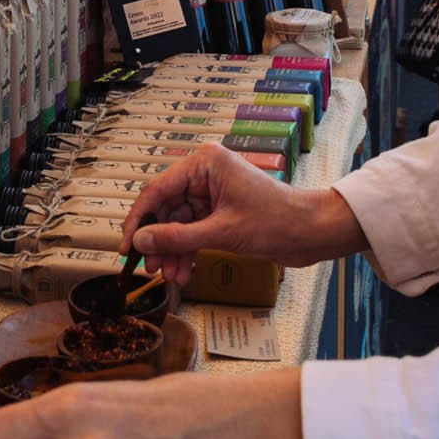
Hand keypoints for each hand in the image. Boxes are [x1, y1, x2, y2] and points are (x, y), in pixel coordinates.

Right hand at [119, 144, 365, 288]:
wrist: (312, 232)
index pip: (157, 190)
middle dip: (158, 240)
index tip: (126, 246)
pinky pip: (193, 230)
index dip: (138, 221)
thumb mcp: (221, 233)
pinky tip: (184, 271)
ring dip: (173, 250)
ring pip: (178, 223)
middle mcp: (205, 172)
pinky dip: (188, 250)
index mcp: (205, 163)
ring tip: (170, 275)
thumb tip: (142, 241)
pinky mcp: (220, 210)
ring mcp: (213, 192)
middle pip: (165, 208)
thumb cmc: (278, 221)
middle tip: (149, 267)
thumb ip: (177, 237)